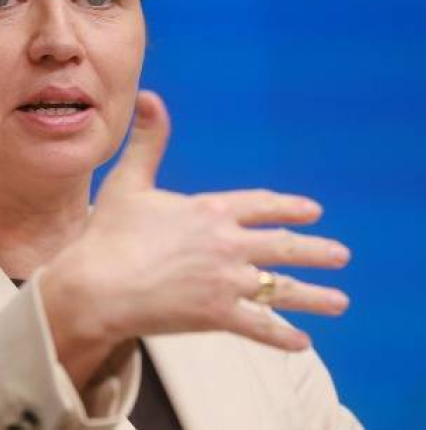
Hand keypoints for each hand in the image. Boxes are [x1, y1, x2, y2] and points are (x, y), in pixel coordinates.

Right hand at [40, 90, 350, 384]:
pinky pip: (260, 327)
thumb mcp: (128, 181)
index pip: (262, 205)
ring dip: (315, 296)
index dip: (288, 207)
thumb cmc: (108, 233)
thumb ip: (147, 141)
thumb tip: (150, 96)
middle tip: (340, 254)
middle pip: (284, 246)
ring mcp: (226, 282)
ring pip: (283, 289)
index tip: (311, 211)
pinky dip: (283, 336)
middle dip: (315, 250)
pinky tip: (302, 341)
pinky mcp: (218, 315)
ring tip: (339, 302)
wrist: (97, 285)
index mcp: (210, 210)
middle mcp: (227, 244)